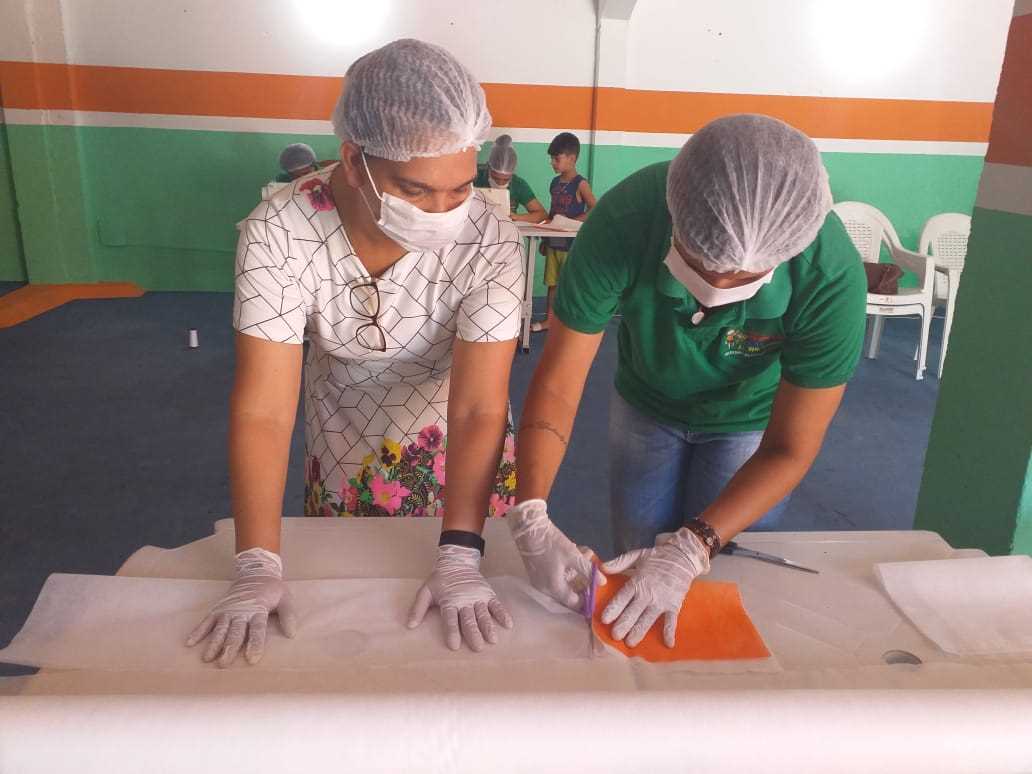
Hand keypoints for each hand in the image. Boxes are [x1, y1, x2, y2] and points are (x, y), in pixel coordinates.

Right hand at [186, 547, 297, 666]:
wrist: (255, 572)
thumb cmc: (272, 589)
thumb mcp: (285, 598)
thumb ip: (288, 615)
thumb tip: (292, 634)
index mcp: (258, 610)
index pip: (257, 629)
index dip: (255, 644)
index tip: (252, 659)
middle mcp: (241, 612)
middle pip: (235, 632)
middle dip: (229, 648)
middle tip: (223, 664)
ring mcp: (227, 610)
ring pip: (219, 629)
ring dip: (213, 643)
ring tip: (207, 658)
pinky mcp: (218, 609)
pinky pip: (206, 621)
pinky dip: (198, 631)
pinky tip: (190, 643)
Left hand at [407, 544, 513, 651]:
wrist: (456, 561)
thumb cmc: (440, 580)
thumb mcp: (426, 592)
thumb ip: (418, 608)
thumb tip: (410, 626)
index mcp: (449, 601)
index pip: (450, 618)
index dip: (452, 631)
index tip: (454, 645)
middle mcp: (464, 601)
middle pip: (469, 619)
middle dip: (473, 634)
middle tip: (477, 648)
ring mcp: (477, 597)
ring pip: (483, 614)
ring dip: (488, 627)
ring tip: (492, 640)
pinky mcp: (487, 594)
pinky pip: (496, 604)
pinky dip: (502, 613)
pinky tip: (508, 624)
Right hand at [507, 499, 603, 609]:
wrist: (528, 529)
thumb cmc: (551, 544)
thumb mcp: (572, 555)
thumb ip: (587, 570)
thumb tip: (602, 582)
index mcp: (554, 588)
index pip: (574, 602)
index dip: (587, 598)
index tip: (596, 587)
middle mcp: (545, 589)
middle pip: (569, 593)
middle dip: (583, 581)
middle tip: (593, 570)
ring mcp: (540, 581)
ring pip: (563, 582)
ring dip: (577, 571)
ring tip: (587, 554)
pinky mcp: (538, 572)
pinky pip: (556, 576)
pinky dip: (567, 568)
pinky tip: (575, 552)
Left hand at [600, 528, 710, 647]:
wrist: (682, 556)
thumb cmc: (657, 557)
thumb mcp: (636, 556)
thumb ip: (619, 563)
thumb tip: (602, 568)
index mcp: (637, 581)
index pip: (622, 597)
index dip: (613, 609)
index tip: (604, 620)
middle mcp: (648, 593)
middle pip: (633, 612)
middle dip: (623, 625)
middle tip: (615, 636)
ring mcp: (661, 601)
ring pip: (648, 619)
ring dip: (639, 632)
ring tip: (630, 643)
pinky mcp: (674, 605)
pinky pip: (671, 621)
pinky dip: (670, 632)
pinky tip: (668, 644)